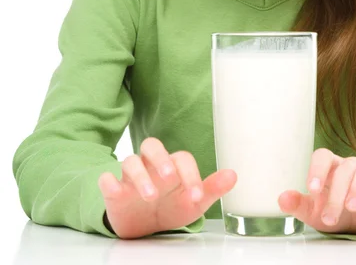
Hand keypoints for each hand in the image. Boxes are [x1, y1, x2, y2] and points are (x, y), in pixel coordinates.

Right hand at [98, 137, 236, 238]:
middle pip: (151, 145)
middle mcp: (151, 164)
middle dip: (160, 158)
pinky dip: (108, 180)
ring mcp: (131, 176)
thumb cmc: (171, 207)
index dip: (191, 175)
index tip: (196, 196)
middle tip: (169, 176)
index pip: (182, 159)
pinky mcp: (114, 189)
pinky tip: (113, 188)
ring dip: (140, 176)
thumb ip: (212, 188)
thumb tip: (233, 175)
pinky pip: (106, 178)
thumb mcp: (193, 202)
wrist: (145, 226)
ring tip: (150, 195)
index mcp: (173, 164)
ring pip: (130, 162)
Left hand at [278, 149, 355, 234]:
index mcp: (331, 168)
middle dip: (336, 194)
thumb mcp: (316, 213)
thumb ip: (299, 204)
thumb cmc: (337, 213)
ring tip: (353, 206)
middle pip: (344, 168)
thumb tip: (281, 199)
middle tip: (330, 217)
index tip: (313, 189)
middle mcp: (351, 165)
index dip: (317, 169)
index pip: (322, 156)